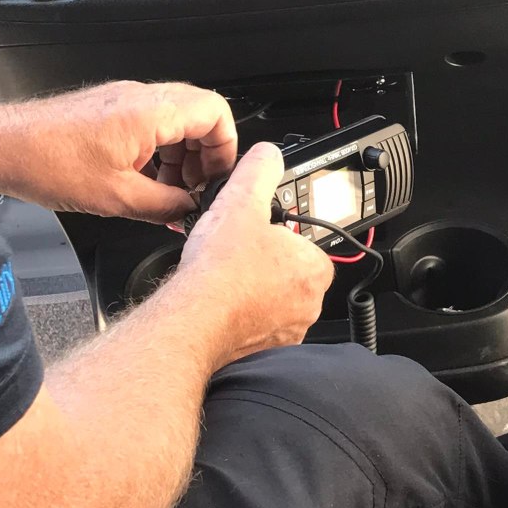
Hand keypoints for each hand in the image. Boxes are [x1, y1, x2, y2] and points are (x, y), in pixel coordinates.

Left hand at [0, 82, 236, 222]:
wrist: (5, 147)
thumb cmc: (48, 163)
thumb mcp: (118, 198)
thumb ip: (166, 205)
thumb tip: (190, 210)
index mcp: (151, 112)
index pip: (216, 113)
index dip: (225, 148)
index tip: (217, 177)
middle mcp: (142, 97)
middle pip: (201, 115)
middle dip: (204, 154)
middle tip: (194, 186)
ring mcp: (126, 100)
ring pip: (178, 120)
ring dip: (181, 155)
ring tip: (169, 188)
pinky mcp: (111, 109)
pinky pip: (153, 123)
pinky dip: (160, 150)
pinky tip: (147, 180)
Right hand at [180, 141, 333, 367]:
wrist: (193, 319)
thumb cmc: (220, 271)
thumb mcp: (241, 201)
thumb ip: (258, 171)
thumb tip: (267, 155)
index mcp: (314, 268)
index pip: (304, 242)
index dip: (276, 233)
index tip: (255, 232)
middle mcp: (309, 304)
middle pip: (287, 272)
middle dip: (264, 262)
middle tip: (235, 254)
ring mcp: (288, 332)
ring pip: (272, 301)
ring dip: (252, 290)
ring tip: (225, 277)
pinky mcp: (265, 351)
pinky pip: (257, 327)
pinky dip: (241, 316)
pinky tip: (220, 304)